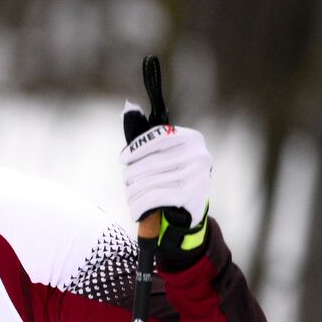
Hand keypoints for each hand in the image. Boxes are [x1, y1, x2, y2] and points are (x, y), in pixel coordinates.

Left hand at [119, 102, 211, 262]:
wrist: (189, 215)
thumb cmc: (171, 180)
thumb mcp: (163, 156)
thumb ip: (146, 137)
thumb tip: (127, 106)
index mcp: (191, 139)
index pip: (156, 137)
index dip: (135, 149)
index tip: (124, 160)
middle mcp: (198, 154)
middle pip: (147, 164)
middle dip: (131, 178)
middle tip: (130, 186)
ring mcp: (196, 174)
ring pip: (146, 182)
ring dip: (132, 195)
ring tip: (132, 199)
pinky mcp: (192, 195)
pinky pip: (151, 197)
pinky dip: (138, 207)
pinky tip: (135, 211)